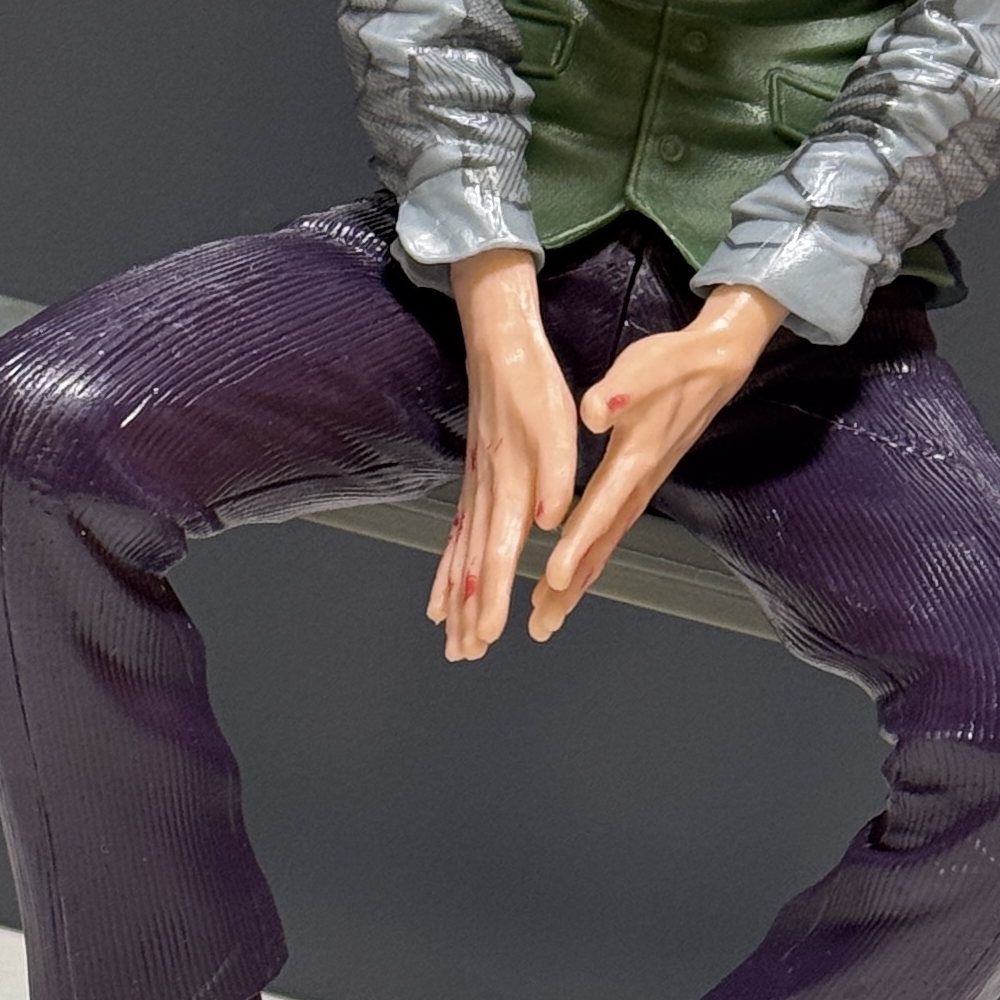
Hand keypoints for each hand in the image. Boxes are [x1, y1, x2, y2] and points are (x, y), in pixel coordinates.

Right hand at [428, 246, 579, 661]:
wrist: (498, 345)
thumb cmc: (532, 384)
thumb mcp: (556, 424)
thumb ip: (554, 475)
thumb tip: (549, 520)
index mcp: (509, 483)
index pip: (496, 552)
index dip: (491, 596)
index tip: (487, 634)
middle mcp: (486, 491)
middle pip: (472, 564)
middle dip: (469, 613)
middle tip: (464, 654)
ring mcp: (475, 487)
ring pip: (460, 554)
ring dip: (454, 598)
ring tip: (448, 636)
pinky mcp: (475, 479)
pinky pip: (457, 534)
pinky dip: (447, 568)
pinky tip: (443, 592)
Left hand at [530, 284, 785, 640]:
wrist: (718, 364)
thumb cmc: (677, 362)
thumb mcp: (646, 366)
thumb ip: (621, 390)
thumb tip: (594, 412)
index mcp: (637, 457)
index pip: (603, 508)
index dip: (579, 543)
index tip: (554, 576)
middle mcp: (640, 481)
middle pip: (603, 542)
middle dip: (572, 585)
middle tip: (543, 621)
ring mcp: (642, 485)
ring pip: (607, 542)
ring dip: (579, 580)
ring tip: (550, 614)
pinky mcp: (641, 481)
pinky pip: (612, 528)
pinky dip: (591, 556)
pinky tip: (573, 573)